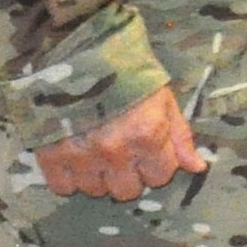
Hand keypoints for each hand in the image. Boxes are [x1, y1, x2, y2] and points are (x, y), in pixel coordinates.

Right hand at [36, 84, 205, 200]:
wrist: (77, 55)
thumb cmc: (128, 75)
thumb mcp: (163, 99)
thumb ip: (180, 136)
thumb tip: (197, 168)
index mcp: (147, 135)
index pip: (160, 176)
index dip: (156, 164)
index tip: (147, 149)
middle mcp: (115, 151)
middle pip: (127, 191)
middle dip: (129, 174)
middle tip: (121, 153)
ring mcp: (81, 156)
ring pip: (95, 190)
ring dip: (99, 176)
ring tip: (97, 152)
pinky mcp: (50, 156)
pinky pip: (63, 187)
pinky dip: (70, 177)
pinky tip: (75, 157)